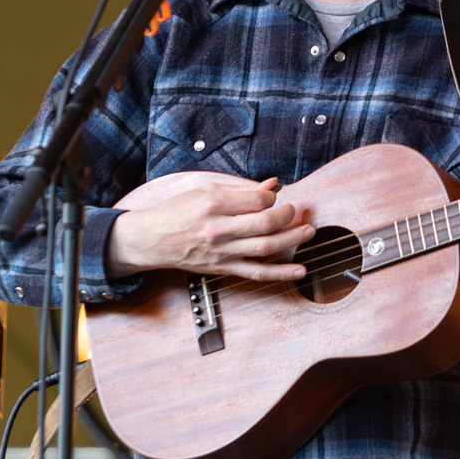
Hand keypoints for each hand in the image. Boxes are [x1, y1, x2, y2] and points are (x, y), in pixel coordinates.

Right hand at [106, 178, 314, 281]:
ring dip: (293, 239)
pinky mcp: (223, 268)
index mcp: (214, 204)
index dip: (272, 197)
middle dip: (289, 216)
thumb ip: (240, 190)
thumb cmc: (177, 212)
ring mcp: (222, 252)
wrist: (151, 240)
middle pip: (265, 223)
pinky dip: (281, 273)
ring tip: (309, 230)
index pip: (256, 200)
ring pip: (266, 248)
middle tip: (297, 211)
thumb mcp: (205, 191)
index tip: (273, 196)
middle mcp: (219, 229)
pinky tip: (299, 270)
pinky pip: (257, 273)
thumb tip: (272, 185)